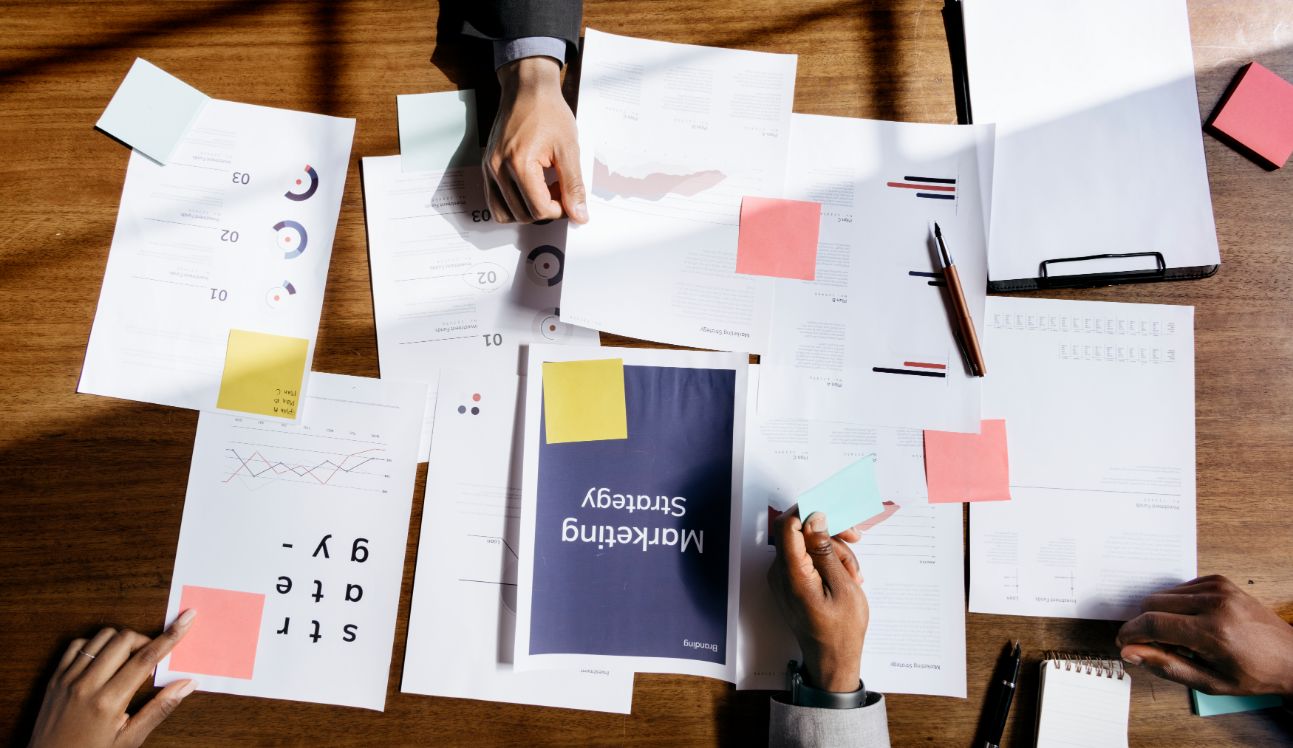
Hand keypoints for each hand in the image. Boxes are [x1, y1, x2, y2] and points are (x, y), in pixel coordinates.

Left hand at [30, 610, 197, 747]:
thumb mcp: (129, 739)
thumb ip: (159, 709)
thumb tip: (187, 684)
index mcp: (109, 701)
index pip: (146, 658)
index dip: (171, 636)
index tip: (187, 618)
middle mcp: (87, 684)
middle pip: (124, 639)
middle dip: (144, 640)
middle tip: (149, 658)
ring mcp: (68, 678)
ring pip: (102, 637)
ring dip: (121, 641)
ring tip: (126, 659)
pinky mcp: (55, 677)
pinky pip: (78, 644)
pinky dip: (95, 645)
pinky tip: (103, 660)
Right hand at [485, 56, 586, 224]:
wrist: (527, 89)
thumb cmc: (548, 112)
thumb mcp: (568, 149)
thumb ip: (574, 185)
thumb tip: (579, 215)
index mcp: (519, 164)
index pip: (539, 209)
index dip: (560, 210)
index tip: (569, 197)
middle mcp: (498, 168)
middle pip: (522, 215)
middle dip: (545, 210)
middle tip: (559, 190)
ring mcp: (489, 168)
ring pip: (504, 213)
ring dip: (527, 211)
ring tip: (544, 191)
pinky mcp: (487, 166)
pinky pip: (495, 200)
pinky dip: (513, 203)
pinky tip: (531, 188)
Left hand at [767, 510, 868, 692]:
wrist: (832, 659)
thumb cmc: (841, 629)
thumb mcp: (843, 586)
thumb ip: (826, 550)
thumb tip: (814, 518)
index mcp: (792, 574)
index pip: (788, 526)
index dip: (810, 512)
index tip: (836, 514)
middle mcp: (780, 573)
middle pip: (800, 532)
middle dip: (830, 533)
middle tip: (855, 539)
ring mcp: (784, 577)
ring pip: (808, 545)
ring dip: (834, 552)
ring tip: (853, 574)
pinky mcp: (791, 581)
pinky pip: (807, 559)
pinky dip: (827, 562)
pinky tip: (845, 576)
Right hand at [1116, 575, 1292, 696]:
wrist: (1290, 657)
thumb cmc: (1254, 674)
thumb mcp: (1209, 682)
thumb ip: (1166, 665)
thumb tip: (1131, 652)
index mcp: (1212, 632)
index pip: (1153, 624)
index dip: (1131, 634)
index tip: (1124, 643)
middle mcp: (1214, 603)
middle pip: (1152, 604)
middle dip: (1144, 624)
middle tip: (1153, 645)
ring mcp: (1217, 588)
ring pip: (1163, 594)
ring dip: (1160, 614)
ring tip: (1179, 636)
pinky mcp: (1219, 581)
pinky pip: (1180, 588)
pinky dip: (1176, 604)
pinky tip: (1190, 622)